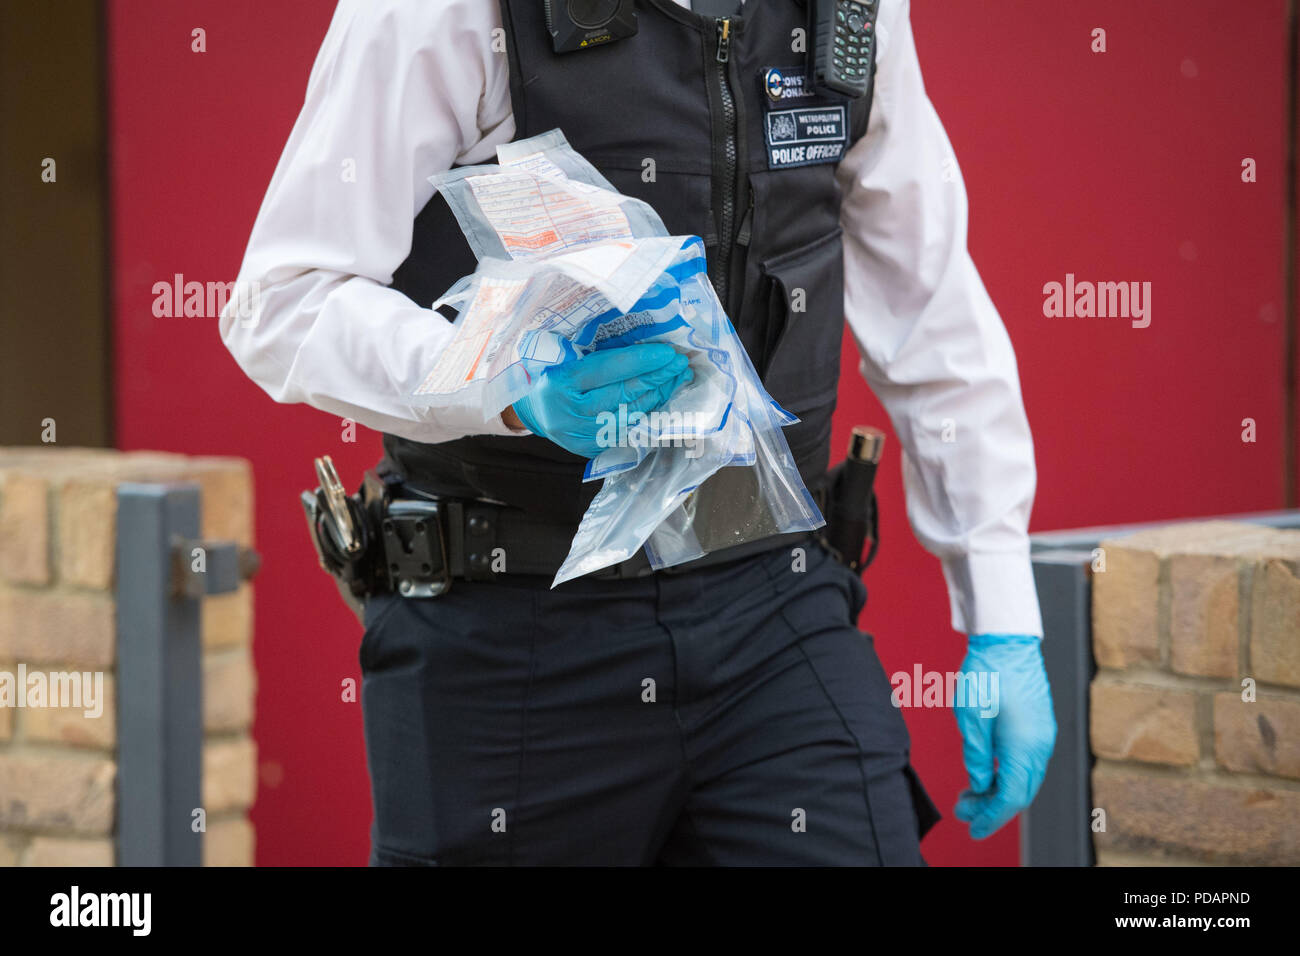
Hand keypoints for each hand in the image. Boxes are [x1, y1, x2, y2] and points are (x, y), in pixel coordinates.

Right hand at [510, 344, 691, 458]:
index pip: (608, 369)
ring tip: (678, 376)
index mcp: (558, 383)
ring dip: (658, 394)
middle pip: (623, 393)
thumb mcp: (560, 355)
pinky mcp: (590, 448)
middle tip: (681, 363)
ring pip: (630, 412)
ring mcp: (580, 435)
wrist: (529, 408)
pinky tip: (661, 396)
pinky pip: (627, 427)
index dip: (641, 360)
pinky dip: (647, 410)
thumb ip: (593, 353)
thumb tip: (642, 342)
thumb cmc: (546, 372)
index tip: (668, 351)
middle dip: (657, 376)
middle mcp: (569, 413)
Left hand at [953, 633, 1055, 839]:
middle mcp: (1040, 746)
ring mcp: (1043, 736)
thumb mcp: (970, 717)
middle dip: (993, 808)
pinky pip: (1027, 763)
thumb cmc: (986, 673)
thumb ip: (976, 755)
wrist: (1008, 641)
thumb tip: (979, 784)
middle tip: (963, 809)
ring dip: (1000, 791)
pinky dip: (1008, 775)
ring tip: (970, 793)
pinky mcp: (1039, 727)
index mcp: (1024, 747)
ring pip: (1026, 779)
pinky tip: (987, 772)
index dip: (991, 816)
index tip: (970, 825)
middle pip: (1021, 792)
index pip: (1011, 797)